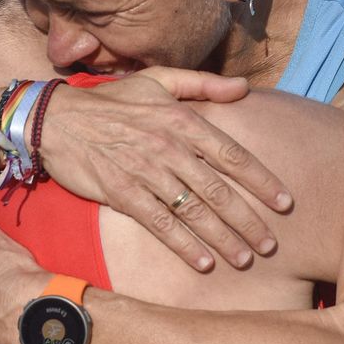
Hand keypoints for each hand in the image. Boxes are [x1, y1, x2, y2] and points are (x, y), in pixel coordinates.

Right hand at [39, 68, 291, 271]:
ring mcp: (146, 173)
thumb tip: (245, 88)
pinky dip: (184, 245)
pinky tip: (204, 263)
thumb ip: (203, 84)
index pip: (232, 155)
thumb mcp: (158, 80)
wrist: (57, 118)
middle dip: (249, 220)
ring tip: (246, 259)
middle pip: (219, 190)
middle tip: (271, 244)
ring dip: (223, 238)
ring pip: (194, 211)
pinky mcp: (123, 194)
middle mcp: (169, 148)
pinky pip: (160, 224)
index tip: (285, 203)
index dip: (262, 181)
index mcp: (183, 120)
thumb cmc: (112, 100)